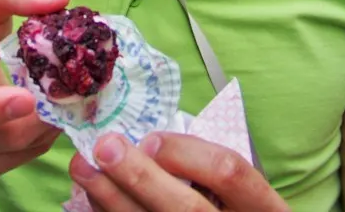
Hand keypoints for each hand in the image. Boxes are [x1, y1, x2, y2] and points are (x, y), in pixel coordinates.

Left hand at [70, 132, 288, 211]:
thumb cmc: (231, 211)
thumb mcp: (237, 192)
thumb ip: (204, 168)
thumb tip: (142, 144)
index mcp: (261, 208)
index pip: (227, 170)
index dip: (184, 151)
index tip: (149, 139)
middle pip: (185, 207)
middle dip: (139, 175)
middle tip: (103, 147)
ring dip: (111, 198)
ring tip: (82, 168)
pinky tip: (94, 199)